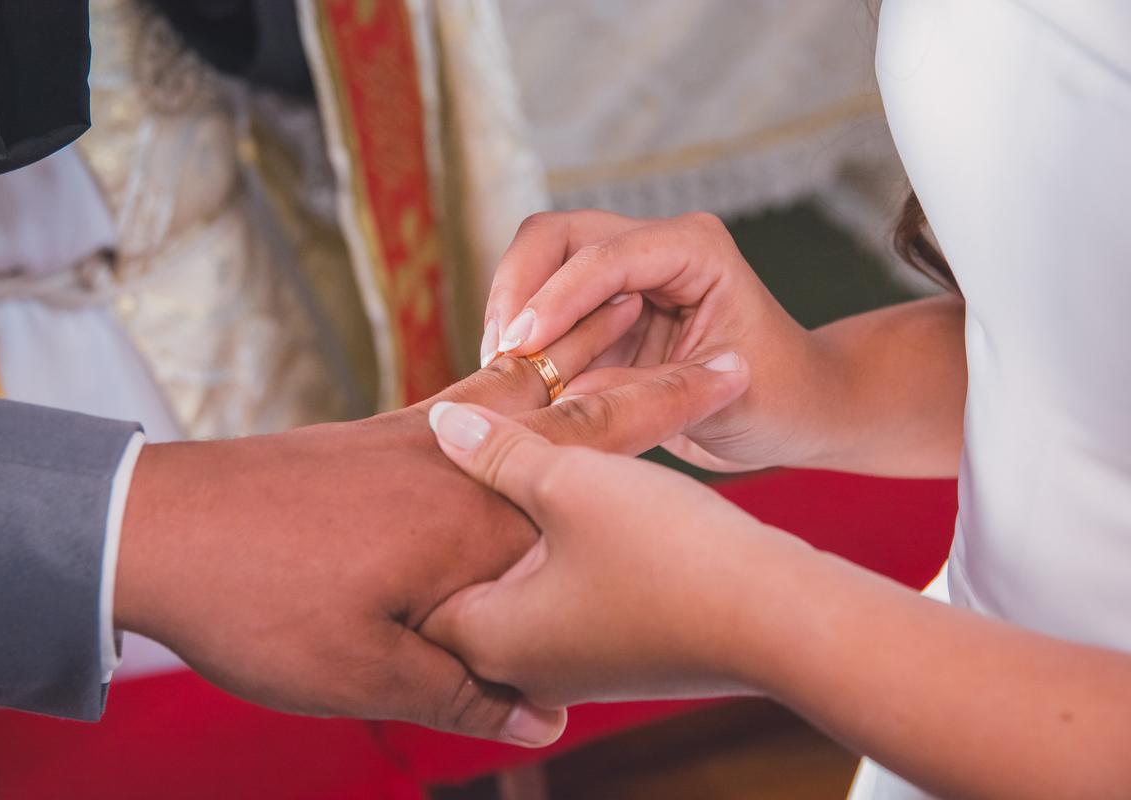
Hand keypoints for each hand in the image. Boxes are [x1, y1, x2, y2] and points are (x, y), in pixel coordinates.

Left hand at [113, 298, 748, 745]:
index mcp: (484, 517)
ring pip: (523, 397)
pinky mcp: (380, 437)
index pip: (603, 452)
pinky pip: (468, 404)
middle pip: (577, 413)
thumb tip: (537, 726)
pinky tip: (514, 398)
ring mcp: (419, 441)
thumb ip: (466, 693)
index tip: (733, 383)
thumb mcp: (372, 676)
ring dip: (582, 379)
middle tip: (710, 370)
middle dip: (649, 393)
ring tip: (630, 358)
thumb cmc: (267, 605)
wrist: (164, 527)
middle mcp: (464, 465)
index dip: (672, 415)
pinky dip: (510, 392)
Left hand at [419, 402, 782, 707]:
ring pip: (516, 583)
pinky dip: (555, 550)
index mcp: (489, 632)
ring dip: (514, 531)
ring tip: (514, 471)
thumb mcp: (568, 484)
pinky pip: (560, 593)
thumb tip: (445, 428)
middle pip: (461, 581)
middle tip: (449, 465)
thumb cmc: (668, 554)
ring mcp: (572, 661)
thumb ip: (498, 454)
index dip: (410, 516)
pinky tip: (571, 509)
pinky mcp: (616, 649)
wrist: (784, 620)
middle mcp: (520, 662)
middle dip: (457, 522)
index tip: (409, 471)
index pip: (413, 581)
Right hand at [481, 210, 966, 476]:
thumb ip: (641, 394)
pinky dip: (521, 337)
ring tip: (498, 373)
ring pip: (538, 264)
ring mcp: (625, 275)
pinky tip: (512, 380)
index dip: (555, 297)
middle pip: (555, 236)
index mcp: (695, 248)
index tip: (519, 346)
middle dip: (517, 290)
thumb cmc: (781, 398)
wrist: (797, 410)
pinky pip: (544, 308)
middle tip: (498, 356)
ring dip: (510, 312)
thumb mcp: (720, 404)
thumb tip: (562, 395)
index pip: (605, 254)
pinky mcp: (604, 311)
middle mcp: (655, 247)